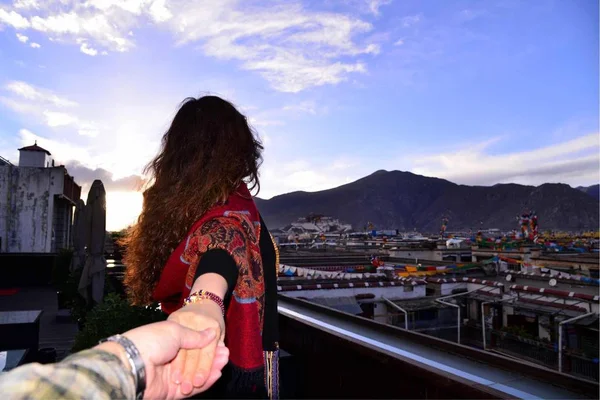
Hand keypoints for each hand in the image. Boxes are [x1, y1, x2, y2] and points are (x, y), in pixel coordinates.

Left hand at [97, 321, 228, 398]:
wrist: (132, 365)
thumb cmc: (150, 341)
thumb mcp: (175, 331)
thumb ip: (194, 336)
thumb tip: (211, 333)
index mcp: (166, 342)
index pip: (190, 344)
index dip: (205, 344)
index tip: (220, 342)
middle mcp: (167, 359)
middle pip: (194, 360)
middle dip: (210, 357)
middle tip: (225, 353)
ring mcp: (169, 377)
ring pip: (194, 375)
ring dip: (210, 369)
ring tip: (224, 362)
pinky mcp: (170, 392)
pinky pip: (191, 389)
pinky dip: (204, 382)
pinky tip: (216, 374)